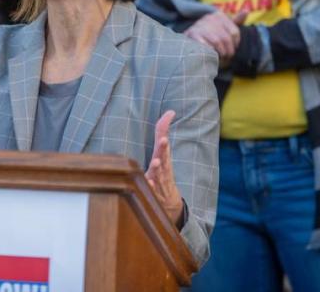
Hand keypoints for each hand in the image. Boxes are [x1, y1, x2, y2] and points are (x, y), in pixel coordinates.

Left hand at [145, 110, 183, 226]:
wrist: (170, 205)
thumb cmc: (163, 175)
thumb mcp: (161, 155)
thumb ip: (160, 135)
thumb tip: (167, 114)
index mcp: (163, 157)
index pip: (163, 140)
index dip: (164, 127)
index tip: (169, 113)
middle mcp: (163, 168)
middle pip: (163, 156)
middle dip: (163, 148)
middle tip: (164, 140)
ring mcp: (159, 181)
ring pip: (159, 173)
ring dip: (157, 167)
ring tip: (156, 161)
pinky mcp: (154, 193)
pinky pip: (152, 190)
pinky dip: (151, 186)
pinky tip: (149, 183)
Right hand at [184, 11, 246, 65]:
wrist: (189, 42)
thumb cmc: (210, 36)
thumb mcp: (223, 27)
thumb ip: (236, 21)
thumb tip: (246, 11)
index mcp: (218, 15)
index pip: (235, 32)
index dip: (235, 44)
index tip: (231, 49)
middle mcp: (209, 18)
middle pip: (226, 38)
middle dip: (228, 51)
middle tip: (227, 58)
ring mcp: (200, 25)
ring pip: (217, 42)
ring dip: (220, 53)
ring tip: (220, 58)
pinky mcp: (192, 34)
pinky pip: (206, 45)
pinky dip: (210, 52)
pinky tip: (210, 54)